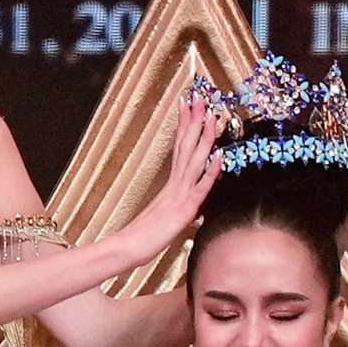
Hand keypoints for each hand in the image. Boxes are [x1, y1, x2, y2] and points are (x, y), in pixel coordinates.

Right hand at [115, 96, 221, 266]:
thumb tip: (182, 204)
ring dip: (204, 136)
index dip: (185, 125)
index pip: (179, 148)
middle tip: (198, 96)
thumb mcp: (162, 218)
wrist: (127, 249)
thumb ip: (172, 207)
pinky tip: (220, 156)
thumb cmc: (141, 237)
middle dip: (193, 120)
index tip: (188, 104)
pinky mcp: (184, 209)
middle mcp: (175, 184)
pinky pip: (200, 187)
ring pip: (194, 160)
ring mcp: (179, 195)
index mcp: (170, 185)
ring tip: (210, 114)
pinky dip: (211, 171)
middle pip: (186, 146)